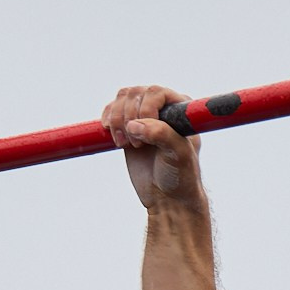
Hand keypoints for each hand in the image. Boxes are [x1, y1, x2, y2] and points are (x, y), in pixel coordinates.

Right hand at [101, 84, 204, 210]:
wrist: (168, 197)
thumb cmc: (181, 176)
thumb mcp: (178, 156)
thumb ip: (162, 135)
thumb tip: (135, 125)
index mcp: (181, 110)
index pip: (156, 92)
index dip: (145, 109)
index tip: (145, 136)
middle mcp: (163, 108)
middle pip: (135, 93)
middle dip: (129, 118)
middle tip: (136, 146)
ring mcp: (145, 115)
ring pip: (122, 98)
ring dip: (117, 120)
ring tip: (126, 144)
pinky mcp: (128, 125)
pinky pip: (111, 109)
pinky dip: (108, 120)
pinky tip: (115, 137)